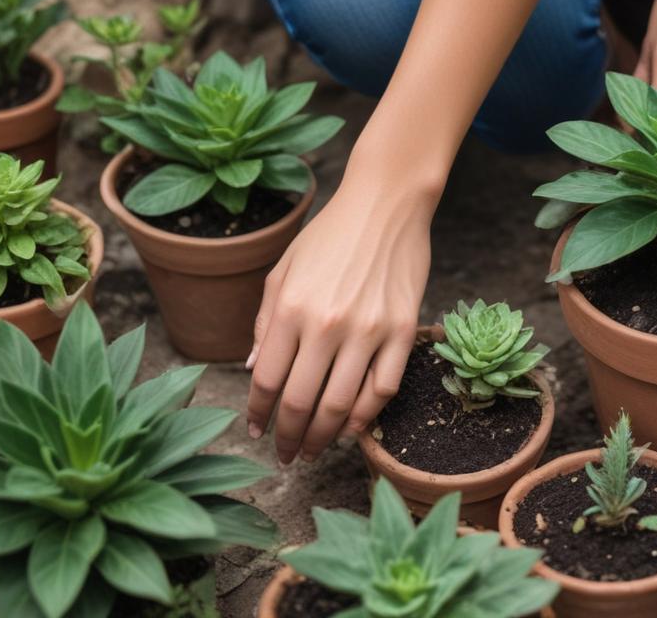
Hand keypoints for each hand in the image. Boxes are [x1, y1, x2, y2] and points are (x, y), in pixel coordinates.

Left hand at [245, 170, 435, 463]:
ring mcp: (369, 331)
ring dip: (323, 437)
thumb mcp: (283, 269)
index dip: (258, 415)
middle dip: (288, 438)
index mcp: (290, 308)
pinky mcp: (403, 331)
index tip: (257, 431)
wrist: (387, 204)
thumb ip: (265, 321)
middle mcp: (327, 325)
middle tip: (286, 454)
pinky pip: (383, 389)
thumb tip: (253, 369)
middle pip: (300, 402)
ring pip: (342, 407)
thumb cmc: (331, 234)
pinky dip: (366, 417)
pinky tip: (352, 426)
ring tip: (314, 448)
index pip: (265, 380)